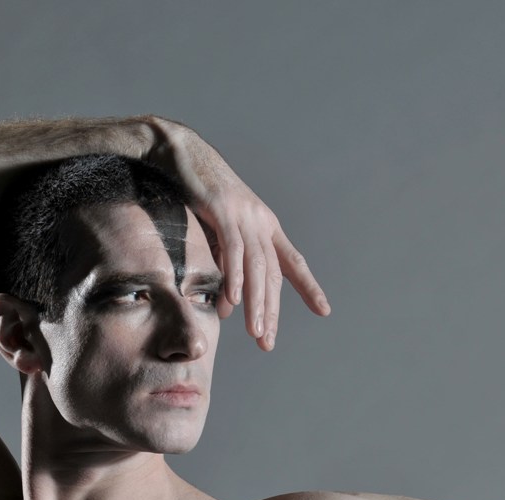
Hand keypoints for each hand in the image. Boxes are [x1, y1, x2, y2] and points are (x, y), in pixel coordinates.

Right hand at [144, 116, 329, 348]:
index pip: (292, 262)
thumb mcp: (218, 230)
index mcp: (266, 225)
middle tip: (267, 342)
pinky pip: (233, 248)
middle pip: (273, 273)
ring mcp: (244, 214)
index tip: (324, 310)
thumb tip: (230, 304)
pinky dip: (235, 275)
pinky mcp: (222, 208)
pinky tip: (234, 300)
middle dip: (272, 311)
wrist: (180, 152)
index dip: (308, 286)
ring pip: (257, 267)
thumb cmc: (197, 193)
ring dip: (256, 303)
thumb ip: (228, 264)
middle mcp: (261, 221)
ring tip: (255, 332)